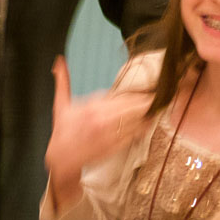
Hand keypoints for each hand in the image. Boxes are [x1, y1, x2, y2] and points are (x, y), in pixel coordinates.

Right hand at [45, 55, 152, 212]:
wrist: (61, 158)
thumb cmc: (62, 130)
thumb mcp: (61, 104)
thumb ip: (63, 81)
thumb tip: (59, 60)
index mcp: (91, 107)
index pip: (121, 96)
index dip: (137, 93)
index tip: (149, 88)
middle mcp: (102, 120)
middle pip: (132, 107)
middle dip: (147, 101)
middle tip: (160, 94)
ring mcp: (109, 135)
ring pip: (136, 121)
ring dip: (148, 114)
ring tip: (158, 106)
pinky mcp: (114, 147)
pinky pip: (133, 136)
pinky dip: (143, 128)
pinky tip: (149, 122)